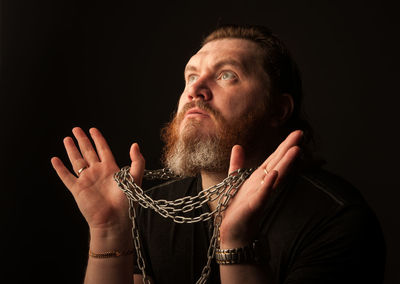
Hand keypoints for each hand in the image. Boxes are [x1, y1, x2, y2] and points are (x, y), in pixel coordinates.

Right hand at [51, 127, 144, 233]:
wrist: (114, 220)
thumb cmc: (127, 202)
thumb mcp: (135, 178)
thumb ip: (137, 161)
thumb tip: (135, 144)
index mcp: (111, 169)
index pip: (103, 149)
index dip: (98, 139)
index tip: (93, 130)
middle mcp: (98, 173)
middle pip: (88, 152)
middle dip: (83, 140)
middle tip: (76, 129)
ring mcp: (87, 180)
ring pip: (77, 161)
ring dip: (71, 150)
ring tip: (67, 139)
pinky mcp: (77, 189)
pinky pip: (66, 176)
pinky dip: (60, 168)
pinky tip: (55, 159)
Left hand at [219, 130, 302, 247]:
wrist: (233, 232)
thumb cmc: (236, 208)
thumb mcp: (234, 181)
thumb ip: (237, 164)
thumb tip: (237, 146)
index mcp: (259, 177)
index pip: (274, 158)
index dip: (284, 145)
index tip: (296, 133)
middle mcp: (263, 184)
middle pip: (278, 163)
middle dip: (288, 149)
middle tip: (301, 133)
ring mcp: (260, 195)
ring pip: (275, 177)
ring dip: (285, 163)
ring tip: (295, 150)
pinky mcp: (253, 207)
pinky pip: (262, 195)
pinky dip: (267, 185)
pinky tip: (274, 174)